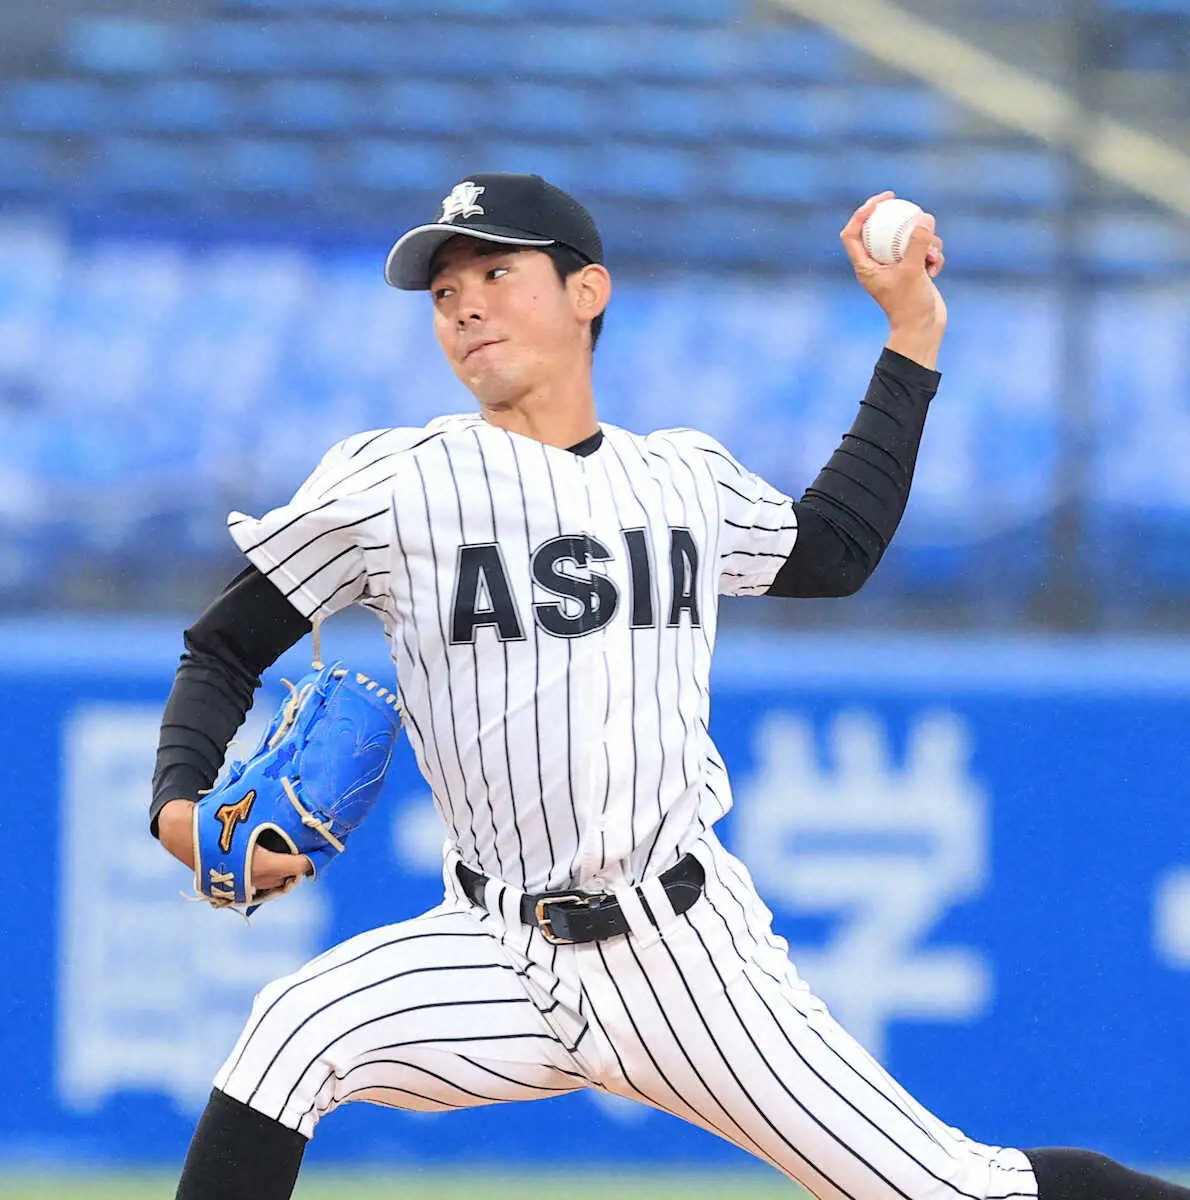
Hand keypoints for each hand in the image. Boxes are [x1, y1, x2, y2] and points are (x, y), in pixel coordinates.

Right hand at [157, 797, 311, 896]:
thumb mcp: (245, 809)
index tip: (320, 847)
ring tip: (290, 852)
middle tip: (306, 847)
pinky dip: (269, 876)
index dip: (311, 857)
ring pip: (274, 883)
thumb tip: (292, 784)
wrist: (183, 834)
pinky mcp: (234, 889)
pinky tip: (271, 860)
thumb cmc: (216, 818)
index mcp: (260, 863)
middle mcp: (254, 880)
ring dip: (283, 871)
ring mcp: (243, 887)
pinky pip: (260, 886)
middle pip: (288, 876)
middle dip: (297, 863)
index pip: (298, 866)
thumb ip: (269, 804)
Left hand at [839, 191, 946, 369]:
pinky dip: (931, 256)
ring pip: (907, 240)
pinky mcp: (913, 270)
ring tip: (931, 257)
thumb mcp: (914, 271)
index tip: (881, 201)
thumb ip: (917, 243)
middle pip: (880, 231)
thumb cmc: (911, 306)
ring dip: (924, 242)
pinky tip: (935, 270)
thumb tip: (924, 217)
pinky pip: (922, 251)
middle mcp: (877, 265)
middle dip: (896, 218)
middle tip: (906, 203)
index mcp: (865, 266)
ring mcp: (896, 267)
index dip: (862, 213)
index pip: (852, 233)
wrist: (923, 329)